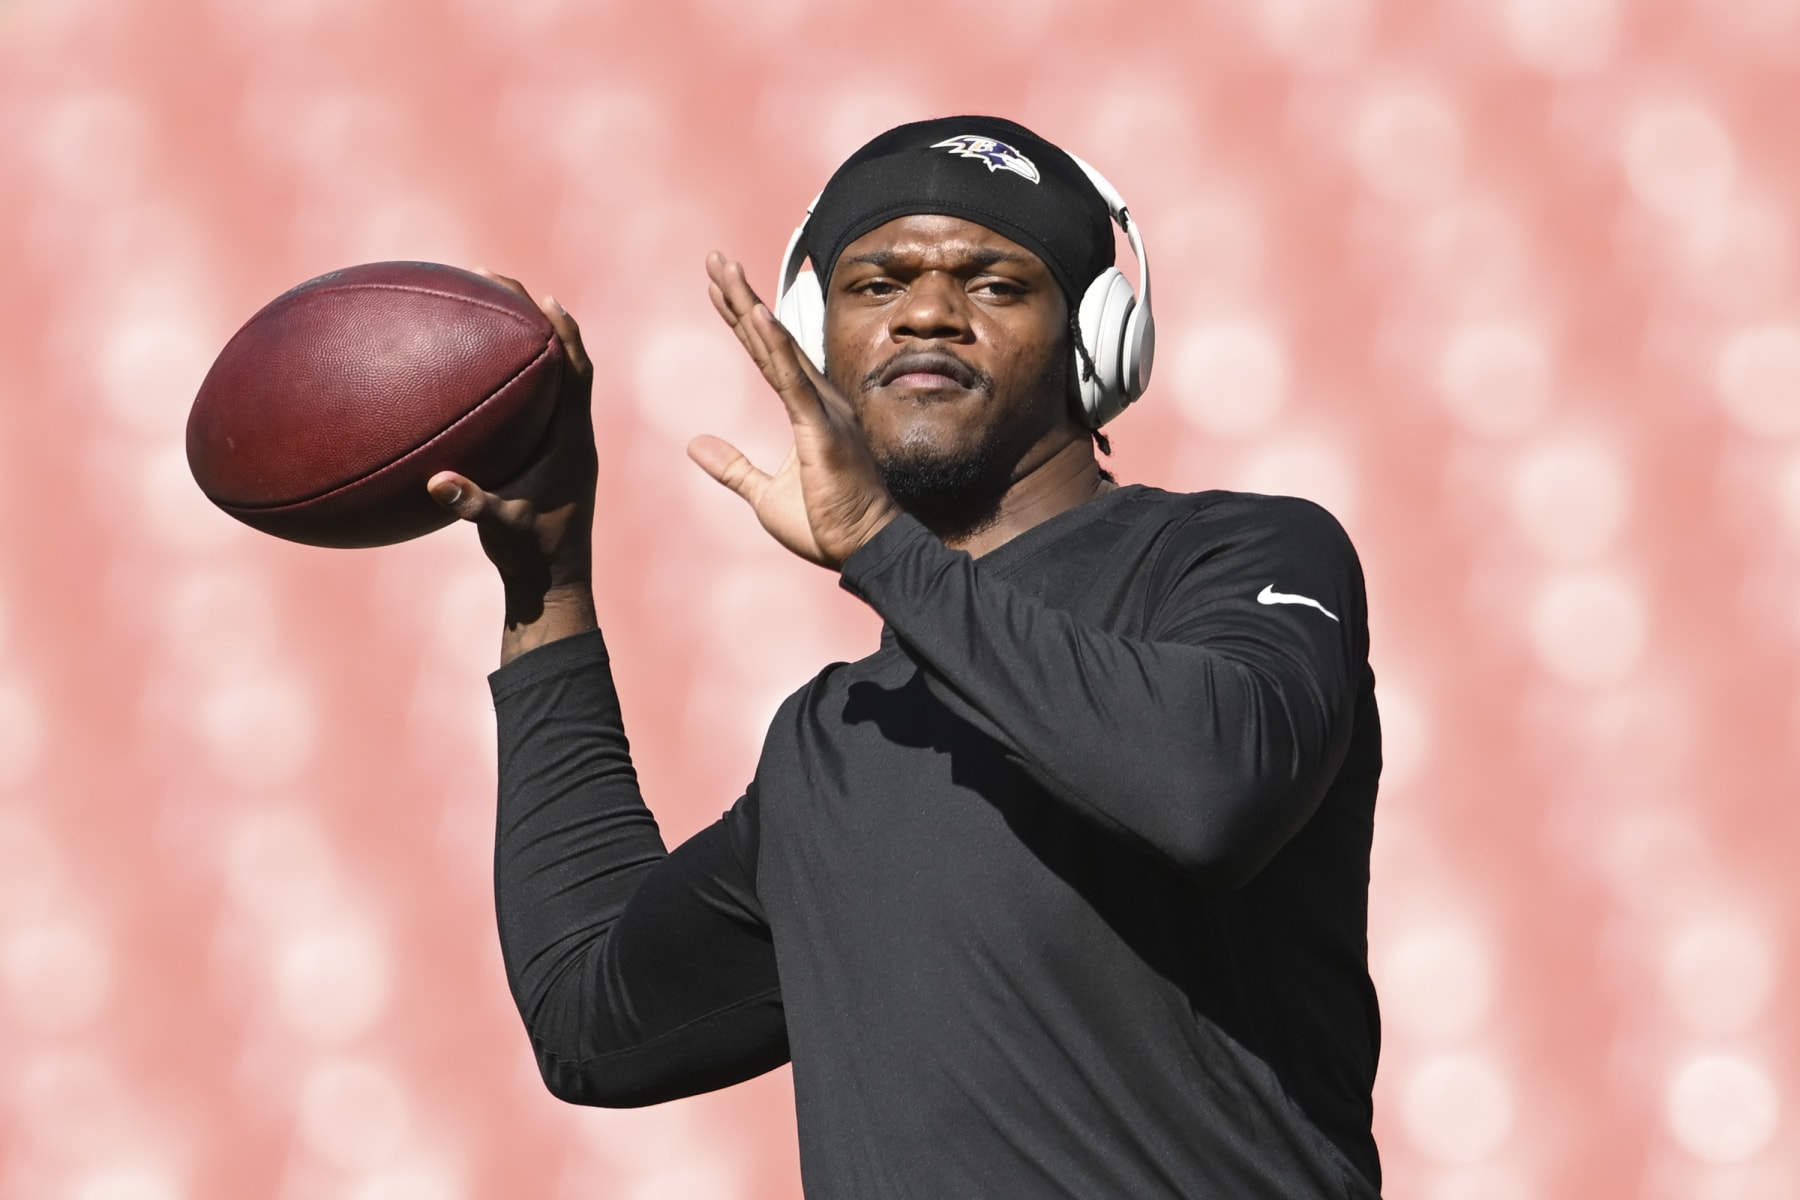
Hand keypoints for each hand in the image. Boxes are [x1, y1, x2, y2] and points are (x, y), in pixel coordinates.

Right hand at [427, 270, 597, 659]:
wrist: (554, 584)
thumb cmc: (532, 555)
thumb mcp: (502, 528)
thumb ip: (472, 504)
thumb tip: (437, 482)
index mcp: (573, 441)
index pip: (576, 371)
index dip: (562, 331)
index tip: (539, 296)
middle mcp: (573, 435)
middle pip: (565, 360)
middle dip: (538, 320)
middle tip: (501, 286)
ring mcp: (563, 445)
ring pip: (552, 381)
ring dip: (528, 346)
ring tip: (490, 315)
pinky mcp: (549, 458)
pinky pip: (533, 406)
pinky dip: (511, 383)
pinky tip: (474, 376)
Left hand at [687, 252, 900, 569]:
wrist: (862, 549)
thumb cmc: (825, 523)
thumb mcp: (763, 495)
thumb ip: (732, 467)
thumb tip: (694, 445)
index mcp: (806, 409)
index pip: (766, 354)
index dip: (740, 319)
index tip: (717, 286)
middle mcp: (817, 399)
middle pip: (770, 339)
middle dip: (740, 297)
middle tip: (714, 258)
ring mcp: (821, 410)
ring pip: (779, 348)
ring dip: (749, 307)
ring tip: (724, 270)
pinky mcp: (821, 429)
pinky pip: (793, 381)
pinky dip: (776, 346)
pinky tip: (757, 315)